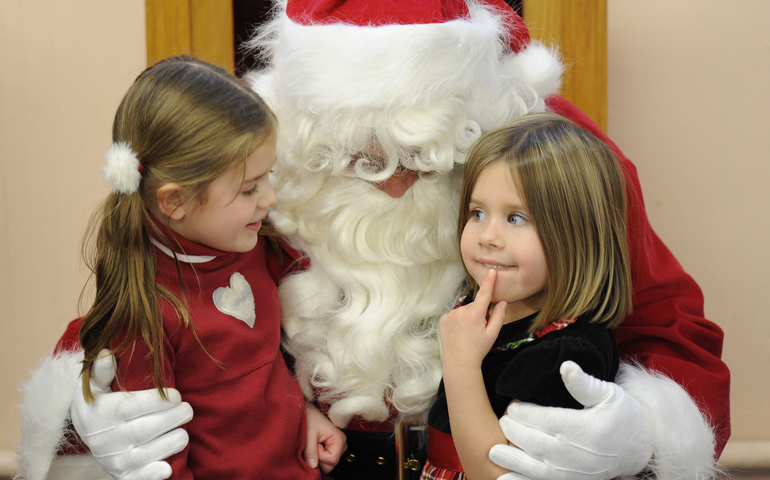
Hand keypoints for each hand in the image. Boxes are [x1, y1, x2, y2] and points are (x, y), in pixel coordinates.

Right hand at [71, 349, 193, 479]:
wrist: (87, 431)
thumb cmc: (99, 400)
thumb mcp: (94, 384)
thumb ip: (102, 370)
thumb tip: (106, 354)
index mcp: (101, 413)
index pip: (131, 407)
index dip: (158, 401)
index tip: (177, 395)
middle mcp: (106, 439)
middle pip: (144, 430)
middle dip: (172, 419)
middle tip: (188, 409)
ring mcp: (115, 459)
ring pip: (147, 453)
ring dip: (171, 443)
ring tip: (184, 433)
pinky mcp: (123, 475)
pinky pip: (138, 478)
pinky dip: (153, 475)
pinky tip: (168, 468)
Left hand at [304, 402, 346, 472]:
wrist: (308, 411)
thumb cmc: (310, 419)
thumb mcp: (309, 435)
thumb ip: (311, 451)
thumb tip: (313, 466)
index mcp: (339, 439)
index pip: (332, 460)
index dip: (320, 456)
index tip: (314, 444)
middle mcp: (342, 443)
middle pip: (332, 464)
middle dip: (319, 458)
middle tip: (313, 444)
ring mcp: (338, 445)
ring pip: (329, 463)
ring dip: (319, 457)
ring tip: (314, 443)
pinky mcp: (333, 447)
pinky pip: (327, 459)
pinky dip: (319, 456)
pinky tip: (316, 446)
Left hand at [440, 269, 506, 367]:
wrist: (459, 362)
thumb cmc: (478, 349)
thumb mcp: (493, 333)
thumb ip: (499, 315)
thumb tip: (502, 301)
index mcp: (475, 314)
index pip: (484, 293)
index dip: (489, 281)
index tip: (491, 271)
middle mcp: (462, 311)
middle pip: (475, 305)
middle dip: (479, 313)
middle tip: (479, 329)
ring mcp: (451, 314)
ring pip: (464, 311)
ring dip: (468, 317)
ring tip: (468, 333)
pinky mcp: (443, 319)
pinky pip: (455, 315)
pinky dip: (458, 321)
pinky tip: (459, 333)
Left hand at [488, 361, 652, 479]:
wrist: (641, 449)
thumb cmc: (623, 416)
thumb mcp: (608, 394)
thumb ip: (583, 383)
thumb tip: (566, 366)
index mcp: (579, 427)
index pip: (540, 418)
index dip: (521, 411)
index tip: (512, 404)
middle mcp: (572, 452)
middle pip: (532, 441)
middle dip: (512, 430)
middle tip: (502, 420)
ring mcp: (570, 472)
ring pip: (533, 467)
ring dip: (511, 460)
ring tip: (493, 452)